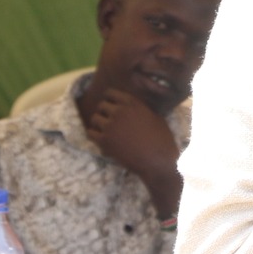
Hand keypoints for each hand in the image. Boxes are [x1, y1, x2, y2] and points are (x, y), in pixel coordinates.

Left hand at [85, 87, 181, 214]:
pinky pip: (90, 133)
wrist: (158, 160)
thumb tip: (132, 108)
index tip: (110, 105)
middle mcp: (119, 111)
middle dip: (104, 112)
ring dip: (99, 124)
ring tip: (105, 130)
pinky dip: (94, 135)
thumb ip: (140, 109)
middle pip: (101, 105)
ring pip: (94, 118)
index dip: (109, 99)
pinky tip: (101, 139)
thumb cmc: (162, 139)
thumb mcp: (155, 116)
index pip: (110, 93)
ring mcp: (110, 125)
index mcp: (132, 103)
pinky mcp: (105, 141)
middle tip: (109, 120)